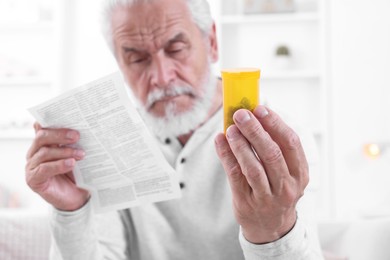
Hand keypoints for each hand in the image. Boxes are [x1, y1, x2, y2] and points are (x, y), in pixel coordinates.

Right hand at [25, 123, 89, 210]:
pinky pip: (44, 169)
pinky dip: (58, 165)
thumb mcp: (76, 155)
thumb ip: (73, 143)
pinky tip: (71, 164)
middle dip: (60, 134)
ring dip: (64, 152)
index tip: (68, 118)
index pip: (44, 128)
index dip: (53, 122)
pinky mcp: (33, 180)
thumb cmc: (76, 174)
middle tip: (76, 136)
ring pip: (44, 153)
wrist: (77, 197)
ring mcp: (32, 166)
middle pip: (42, 137)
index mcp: (43, 143)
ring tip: (80, 154)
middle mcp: (35, 153)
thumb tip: (79, 128)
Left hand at [214, 105, 308, 243]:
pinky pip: (235, 175)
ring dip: (240, 144)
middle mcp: (287, 186)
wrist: (270, 227)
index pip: (291, 143)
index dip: (276, 124)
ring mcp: (267, 197)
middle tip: (241, 114)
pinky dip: (227, 155)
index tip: (261, 108)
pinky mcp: (247, 202)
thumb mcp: (286, 172)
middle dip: (255, 130)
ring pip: (253, 166)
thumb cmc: (277, 191)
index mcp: (300, 173)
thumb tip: (256, 116)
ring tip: (230, 128)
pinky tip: (220, 141)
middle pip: (271, 153)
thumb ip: (276, 148)